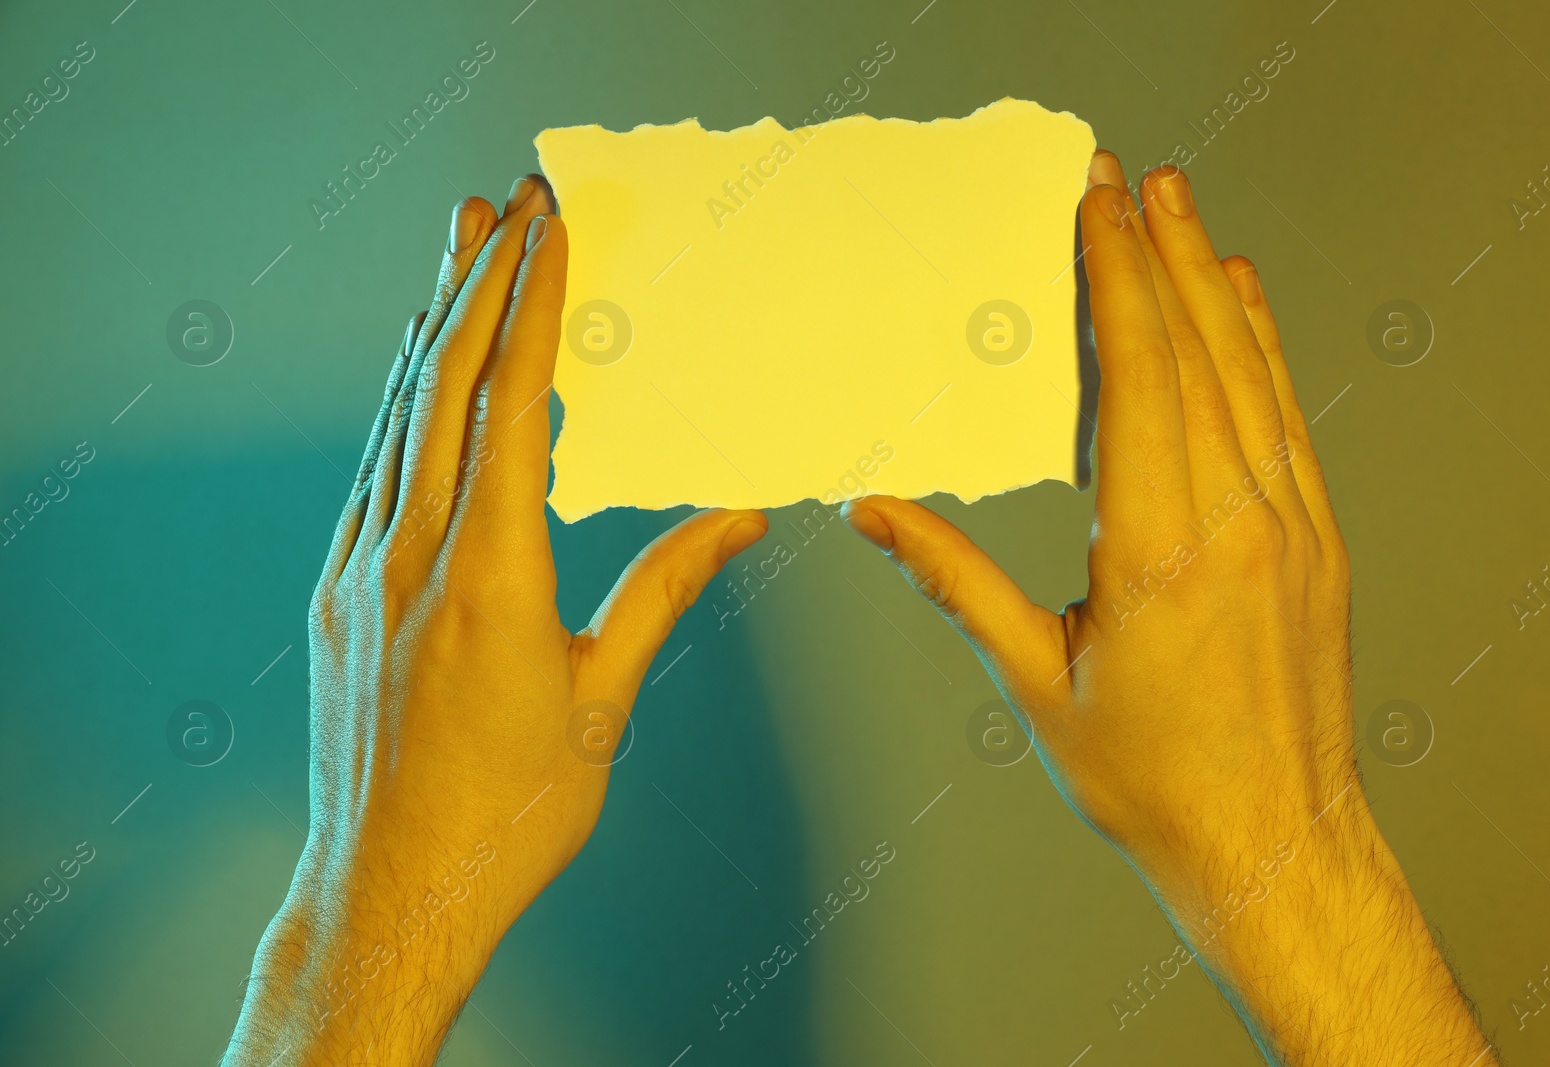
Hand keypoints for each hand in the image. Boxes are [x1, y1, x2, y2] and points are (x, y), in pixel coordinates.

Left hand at [225, 175, 766, 1065]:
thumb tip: (738, 519)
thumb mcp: (603, 699)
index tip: (550, 231)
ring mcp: (361, 570)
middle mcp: (413, 556)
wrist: (392, 891)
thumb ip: (664, 591)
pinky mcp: (335, 593)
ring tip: (454, 251)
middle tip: (503, 202)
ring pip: (395, 415)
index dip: (532, 305)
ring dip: (430, 324)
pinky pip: (372, 468)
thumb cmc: (508, 814)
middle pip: (442, 382)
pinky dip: (401, 402)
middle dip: (477, 278)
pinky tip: (416, 374)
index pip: (512, 404)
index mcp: (493, 577)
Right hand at [841, 152, 1493, 1064]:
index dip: (1114, 285)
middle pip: (1197, 355)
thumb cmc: (1152, 779)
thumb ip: (957, 583)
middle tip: (1129, 181)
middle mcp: (1237, 523)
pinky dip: (1261, 349)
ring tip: (1180, 214)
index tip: (1094, 213)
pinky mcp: (1316, 541)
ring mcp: (1290, 527)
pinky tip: (1240, 305)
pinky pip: (1287, 418)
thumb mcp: (1036, 682)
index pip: (1138, 382)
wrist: (1271, 842)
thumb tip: (877, 515)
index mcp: (1160, 554)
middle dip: (1158, 255)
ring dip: (1211, 286)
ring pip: (1251, 375)